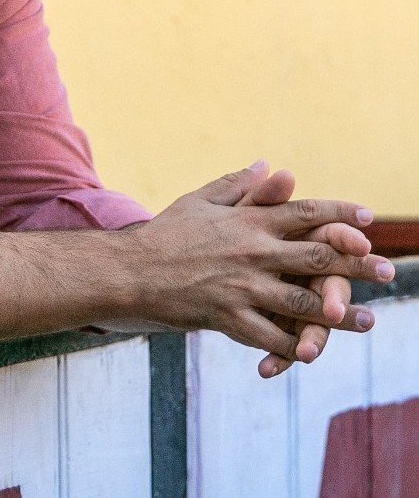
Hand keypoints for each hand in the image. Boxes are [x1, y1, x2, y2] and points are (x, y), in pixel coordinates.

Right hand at [125, 162, 394, 361]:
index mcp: (247, 220)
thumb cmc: (164, 234)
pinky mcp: (229, 317)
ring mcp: (243, 286)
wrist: (129, 271)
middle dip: (357, 263)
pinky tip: (313, 349)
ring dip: (341, 312)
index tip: (367, 217)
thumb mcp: (199, 200)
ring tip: (368, 318)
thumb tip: (268, 165)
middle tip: (386, 269)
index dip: (340, 212)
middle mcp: (252, 251)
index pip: (304, 211)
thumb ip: (237, 184)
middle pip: (318, 256)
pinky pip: (271, 335)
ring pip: (305, 301)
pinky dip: (294, 345)